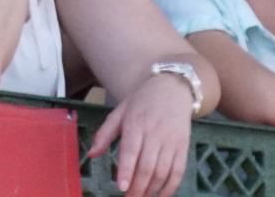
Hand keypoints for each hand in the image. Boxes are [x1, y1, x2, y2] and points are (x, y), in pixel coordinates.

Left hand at [86, 71, 193, 196]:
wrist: (172, 88)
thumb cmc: (141, 102)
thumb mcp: (120, 112)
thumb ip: (105, 134)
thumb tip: (91, 154)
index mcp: (135, 123)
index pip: (131, 151)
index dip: (126, 171)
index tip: (122, 187)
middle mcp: (154, 133)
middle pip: (147, 166)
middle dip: (138, 187)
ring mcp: (171, 141)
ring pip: (163, 171)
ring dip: (152, 189)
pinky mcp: (183, 146)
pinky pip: (178, 171)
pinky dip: (170, 187)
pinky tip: (160, 194)